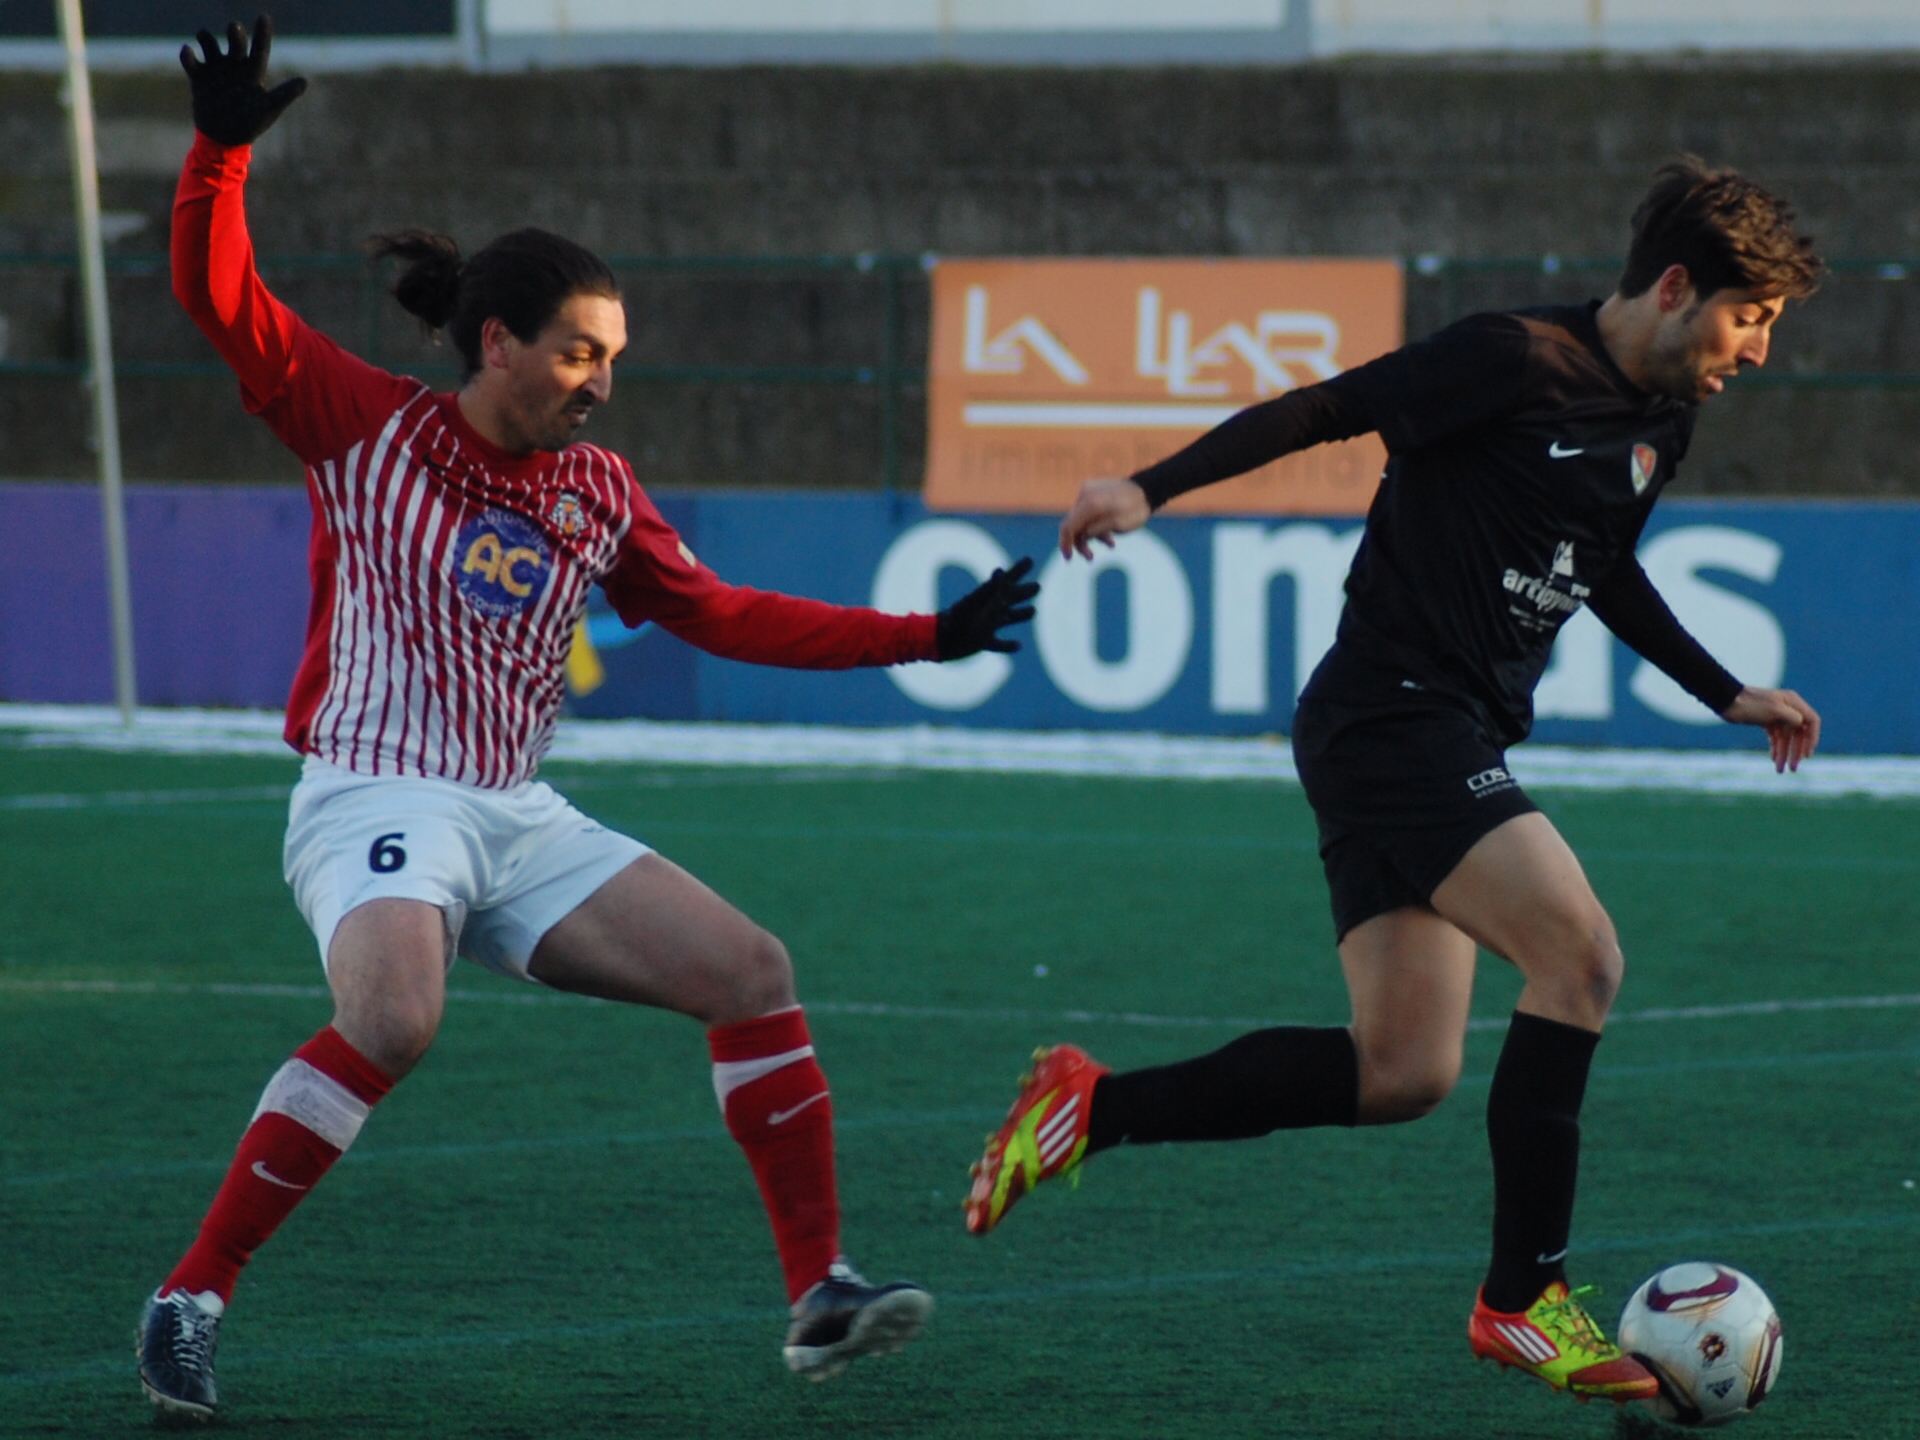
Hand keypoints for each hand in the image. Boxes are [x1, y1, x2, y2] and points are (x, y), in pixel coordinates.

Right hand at [180, 15, 306, 147]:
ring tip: (205, 38)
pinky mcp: (199, 77)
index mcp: (254, 72)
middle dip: (235, 33)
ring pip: (210, 44)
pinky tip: (188, 51)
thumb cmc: (250, 124)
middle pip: (235, 42)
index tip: (264, 17)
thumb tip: (305, 81)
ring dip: (207, 39)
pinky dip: (188, 55)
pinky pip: (191, 61)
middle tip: (235, 28)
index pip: (260, 48)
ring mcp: (216, 69)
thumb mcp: (268, 109)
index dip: (263, 33)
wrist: (224, 139)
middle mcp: (235, 65)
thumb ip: (284, 94)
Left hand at [935, 558, 1038, 659]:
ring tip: (1034, 611)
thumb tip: (1001, 572)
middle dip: (1023, 593)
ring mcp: (984, 626)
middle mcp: (987, 610)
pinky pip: (997, 643)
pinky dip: (1007, 645)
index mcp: (987, 597)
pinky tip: (1018, 646)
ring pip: (1006, 619)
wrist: (937, 641)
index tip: (1030, 560)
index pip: (1007, 580)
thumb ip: (991, 591)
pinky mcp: (980, 642)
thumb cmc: (959, 624)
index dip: (1018, 570)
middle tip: (1038, 586)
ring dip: (1019, 615)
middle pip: (1010, 599)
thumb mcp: (978, 607)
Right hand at [1059, 477, 1150, 560]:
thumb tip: (1079, 536)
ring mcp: (1088, 492)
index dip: (1065, 543)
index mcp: (1090, 502)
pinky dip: (1096, 526)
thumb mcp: (1116, 524)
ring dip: (1091, 535)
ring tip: (1110, 545)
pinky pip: (1088, 513)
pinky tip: (1111, 538)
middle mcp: (1085, 494)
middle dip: (1081, 541)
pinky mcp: (1093, 494)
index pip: (1069, 525)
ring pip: (1081, 519)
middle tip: (1090, 558)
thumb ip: (1094, 531)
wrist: (1147, 491)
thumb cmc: (1135, 509)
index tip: (1068, 557)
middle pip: (1074, 523)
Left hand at [1720, 685, 1820, 772]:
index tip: (1807, 754)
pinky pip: (1775, 737)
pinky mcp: (1766, 721)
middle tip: (1793, 769)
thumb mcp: (1775, 710)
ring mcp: (1777, 716)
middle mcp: (1788, 709)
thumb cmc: (1751, 704)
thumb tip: (1803, 725)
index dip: (1812, 738)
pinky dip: (1775, 748)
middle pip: (1798, 733)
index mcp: (1793, 702)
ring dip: (1784, 754)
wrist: (1727, 701)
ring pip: (1785, 738)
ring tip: (1780, 770)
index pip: (1812, 722)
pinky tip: (1774, 759)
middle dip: (1796, 751)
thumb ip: (1793, 717)